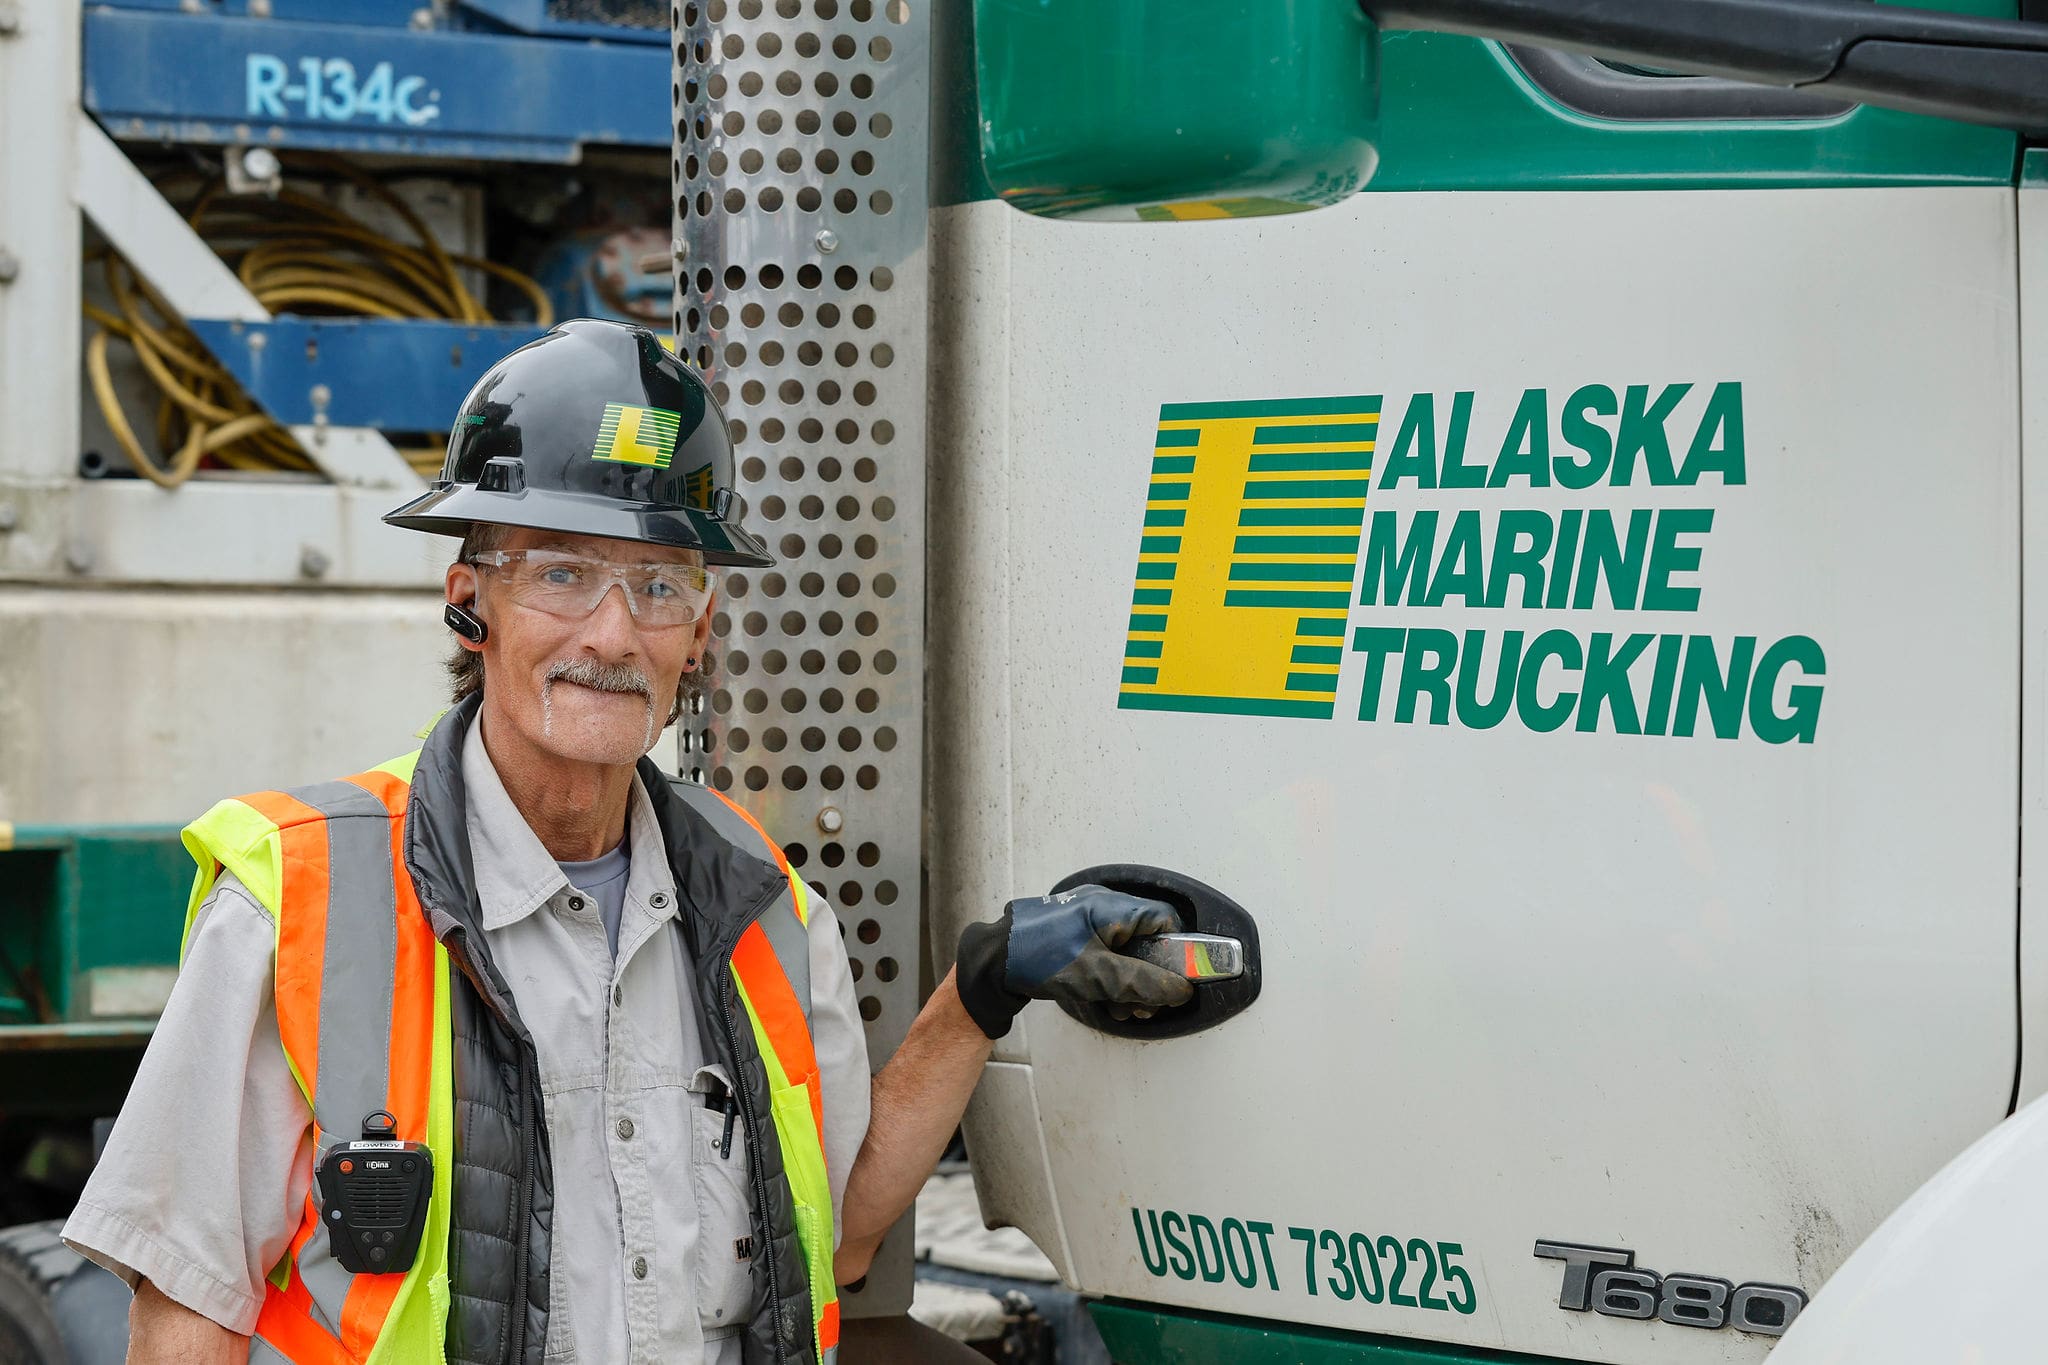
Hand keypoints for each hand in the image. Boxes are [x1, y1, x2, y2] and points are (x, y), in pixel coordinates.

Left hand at [954, 885, 1196, 1038]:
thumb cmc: (1037, 959)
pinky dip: (1110, 978)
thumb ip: (1142, 983)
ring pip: (1125, 952)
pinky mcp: (1073, 936)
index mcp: (1111, 906)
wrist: (991, 962)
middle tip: (1146, 1003)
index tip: (1176, 978)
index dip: (1176, 950)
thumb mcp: (1098, 975)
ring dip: (1130, 983)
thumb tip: (1179, 989)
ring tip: (1122, 1007)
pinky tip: (1105, 1000)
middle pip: (1146, 940)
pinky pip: (1105, 955)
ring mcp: (1085, 921)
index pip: (1164, 920)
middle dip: (1150, 976)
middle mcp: (1100, 907)